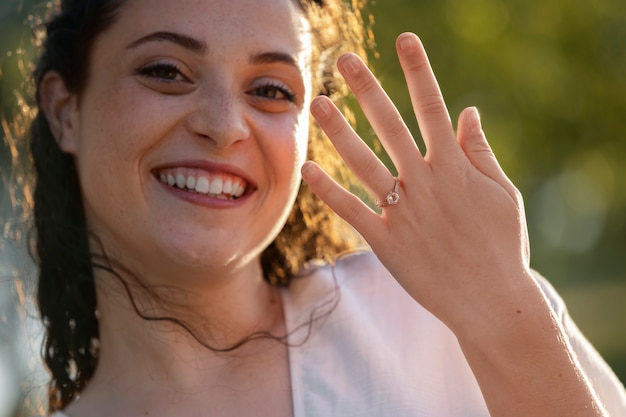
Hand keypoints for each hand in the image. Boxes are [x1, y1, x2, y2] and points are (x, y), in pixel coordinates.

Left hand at [301, 32, 530, 329]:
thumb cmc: (502, 245)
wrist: (492, 301)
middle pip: (391, 126)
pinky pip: (352, 211)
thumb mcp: (502, 194)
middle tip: (344, 59)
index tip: (404, 39)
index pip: (433, 107)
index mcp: (455, 167)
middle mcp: (426, 182)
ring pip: (364, 162)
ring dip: (340, 131)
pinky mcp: (387, 241)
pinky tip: (308, 168)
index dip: (418, 70)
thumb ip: (481, 151)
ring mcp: (404, 211)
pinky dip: (329, 191)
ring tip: (318, 102)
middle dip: (368, 89)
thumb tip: (468, 110)